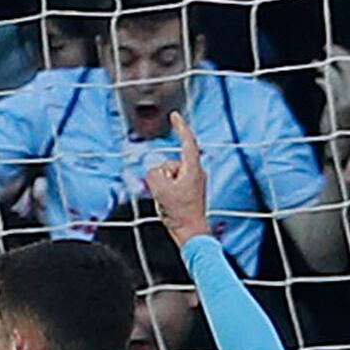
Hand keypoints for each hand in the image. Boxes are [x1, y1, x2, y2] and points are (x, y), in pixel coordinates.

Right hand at [140, 108, 214, 243]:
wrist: (191, 233)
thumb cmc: (180, 213)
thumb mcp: (160, 190)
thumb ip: (153, 174)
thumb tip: (155, 172)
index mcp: (193, 168)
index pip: (187, 142)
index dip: (180, 127)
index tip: (175, 116)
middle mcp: (196, 172)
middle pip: (170, 163)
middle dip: (161, 175)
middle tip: (165, 195)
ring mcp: (193, 182)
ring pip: (168, 174)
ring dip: (163, 186)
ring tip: (168, 202)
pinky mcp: (189, 190)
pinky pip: (171, 183)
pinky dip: (166, 191)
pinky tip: (169, 204)